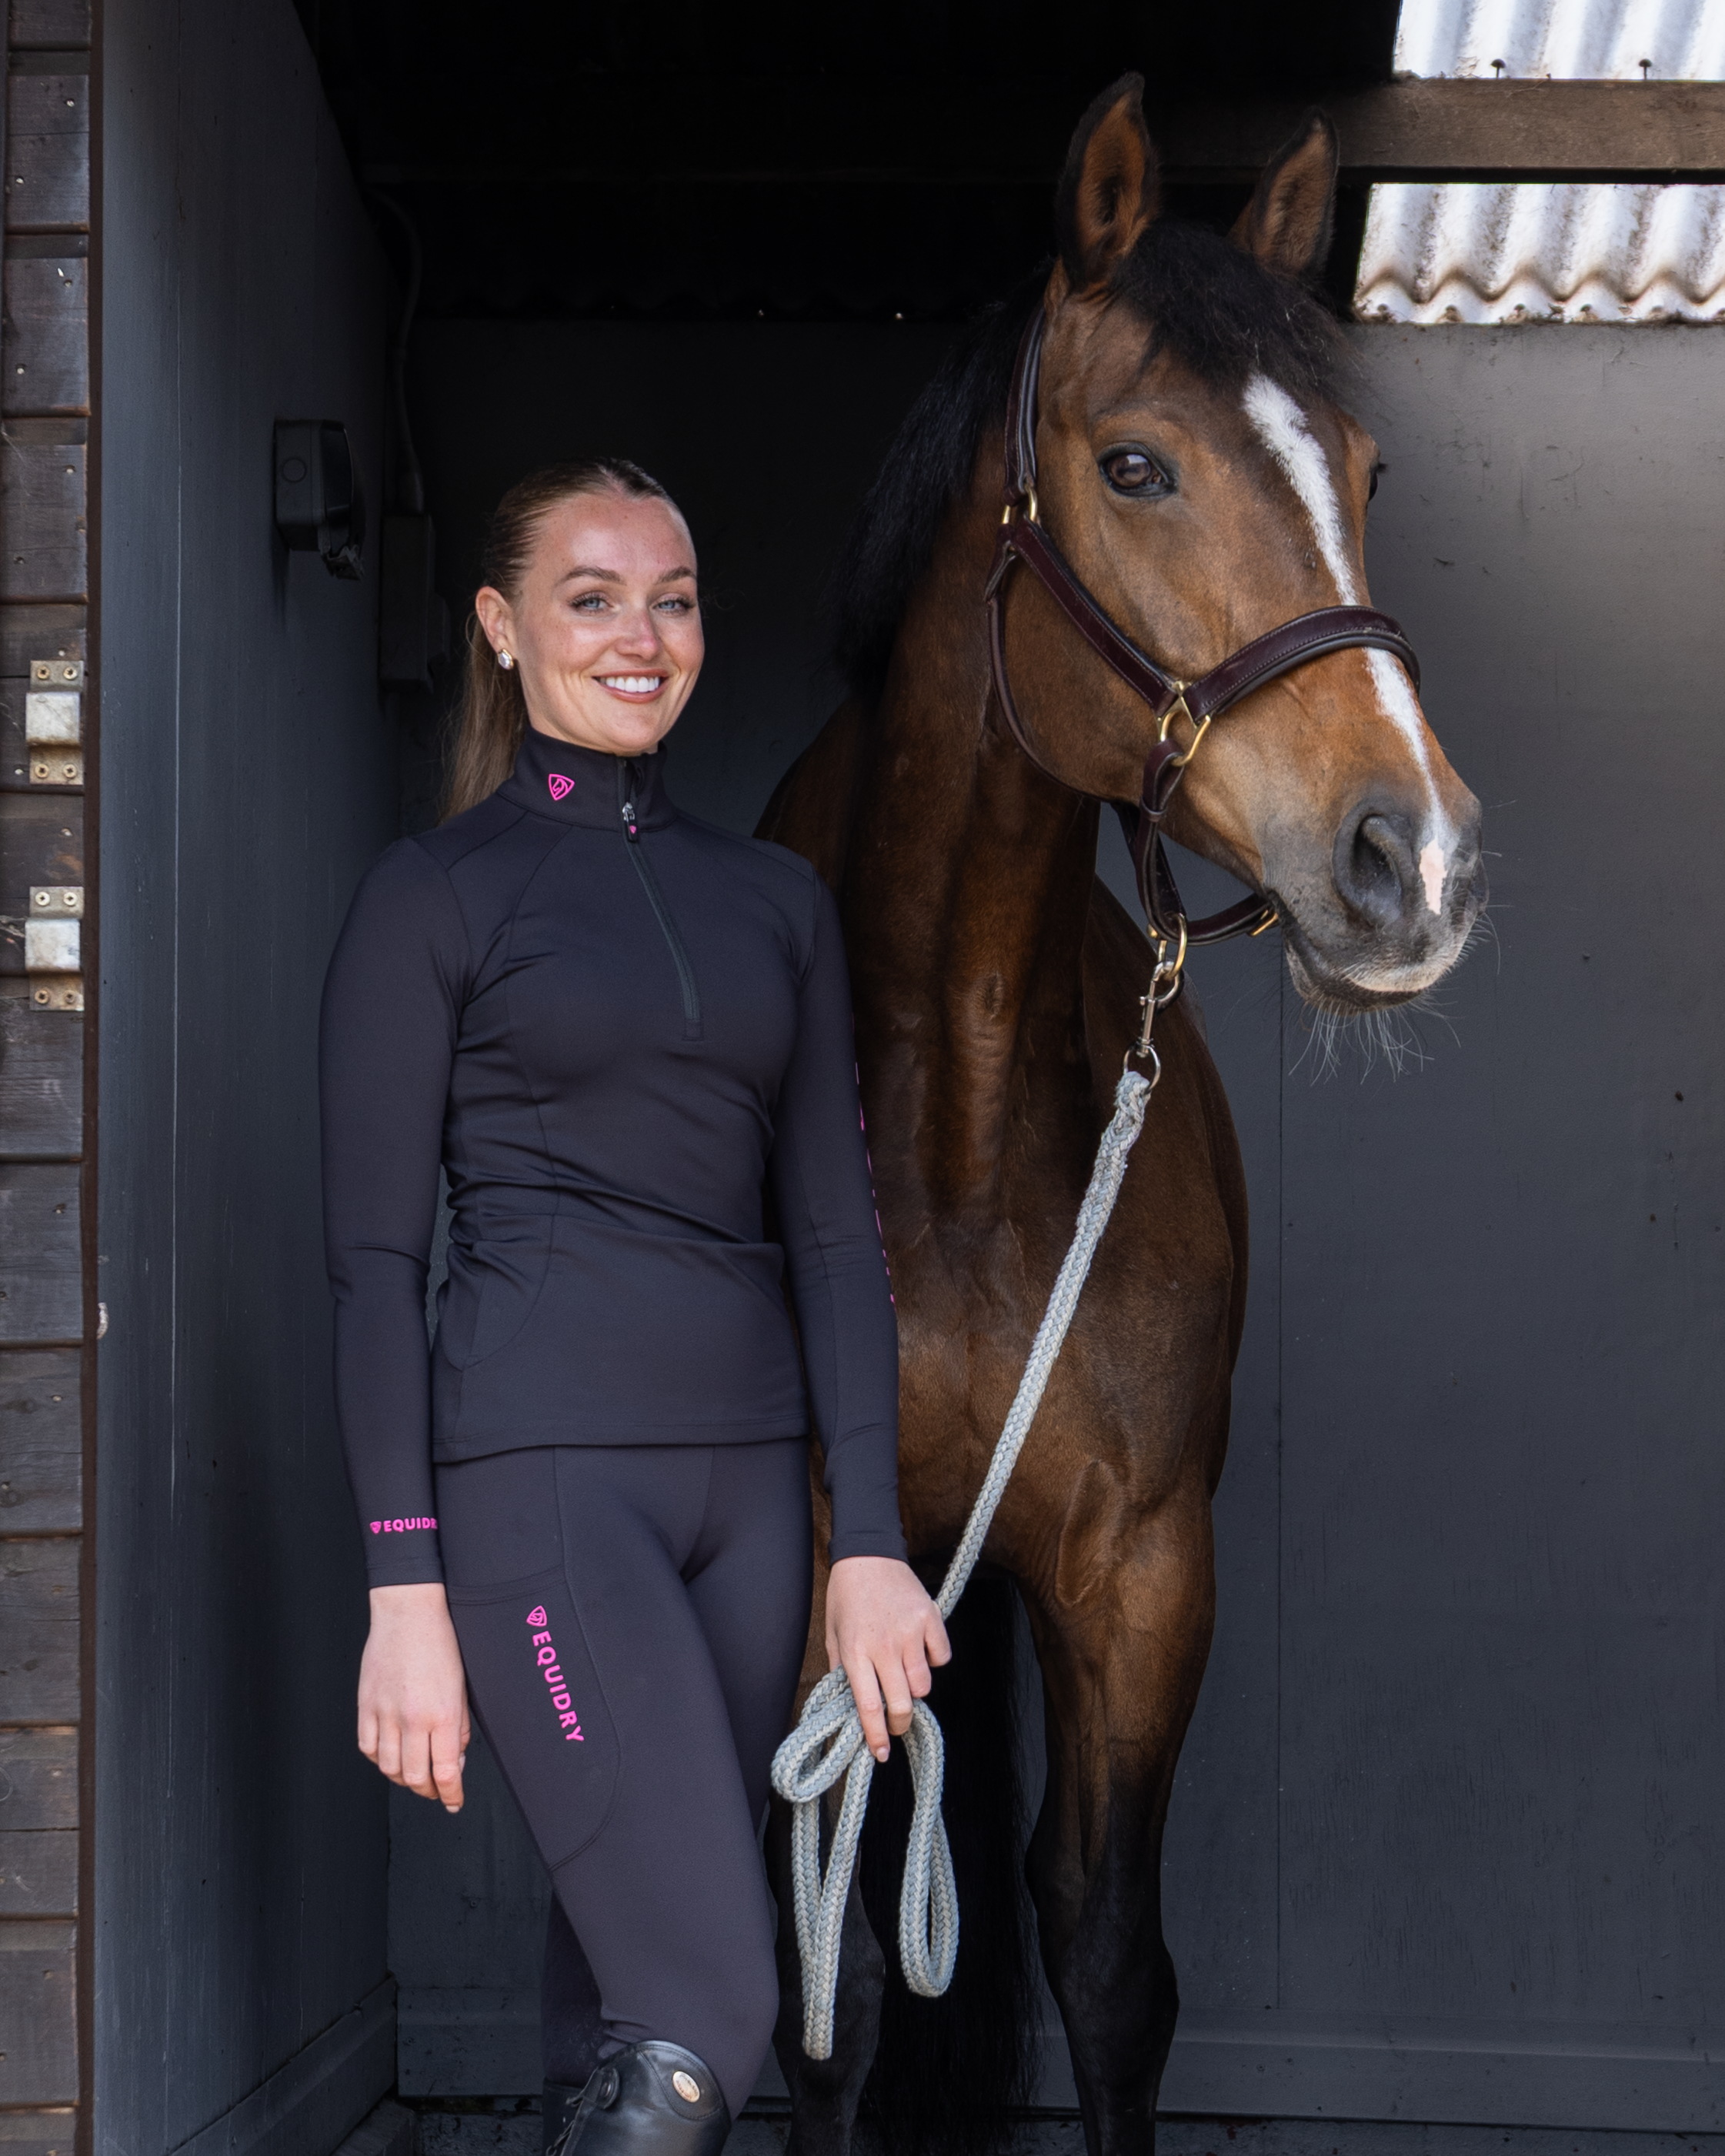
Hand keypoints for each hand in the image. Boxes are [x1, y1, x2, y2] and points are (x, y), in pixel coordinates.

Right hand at [358, 1582, 470, 1812]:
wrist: (408, 1613)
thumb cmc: (441, 1645)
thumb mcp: (462, 1688)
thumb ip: (458, 1728)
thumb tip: (454, 1762)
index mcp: (442, 1714)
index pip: (446, 1772)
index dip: (451, 1795)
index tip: (454, 1802)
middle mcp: (412, 1718)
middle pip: (415, 1778)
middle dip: (429, 1792)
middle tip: (437, 1790)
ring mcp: (384, 1713)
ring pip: (389, 1768)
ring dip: (404, 1779)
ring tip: (415, 1774)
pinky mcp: (365, 1705)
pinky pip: (367, 1747)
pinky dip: (379, 1758)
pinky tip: (391, 1754)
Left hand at [825, 1556, 950, 1763]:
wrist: (867, 1553)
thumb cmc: (846, 1596)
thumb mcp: (833, 1634)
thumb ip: (842, 1671)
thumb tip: (850, 1707)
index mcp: (855, 1651)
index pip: (868, 1706)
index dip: (875, 1736)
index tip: (880, 1754)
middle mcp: (884, 1645)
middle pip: (902, 1704)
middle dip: (900, 1722)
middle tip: (896, 1722)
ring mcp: (910, 1631)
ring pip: (924, 1685)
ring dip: (915, 1689)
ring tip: (903, 1675)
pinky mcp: (931, 1617)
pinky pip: (941, 1657)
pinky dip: (932, 1660)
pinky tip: (918, 1649)